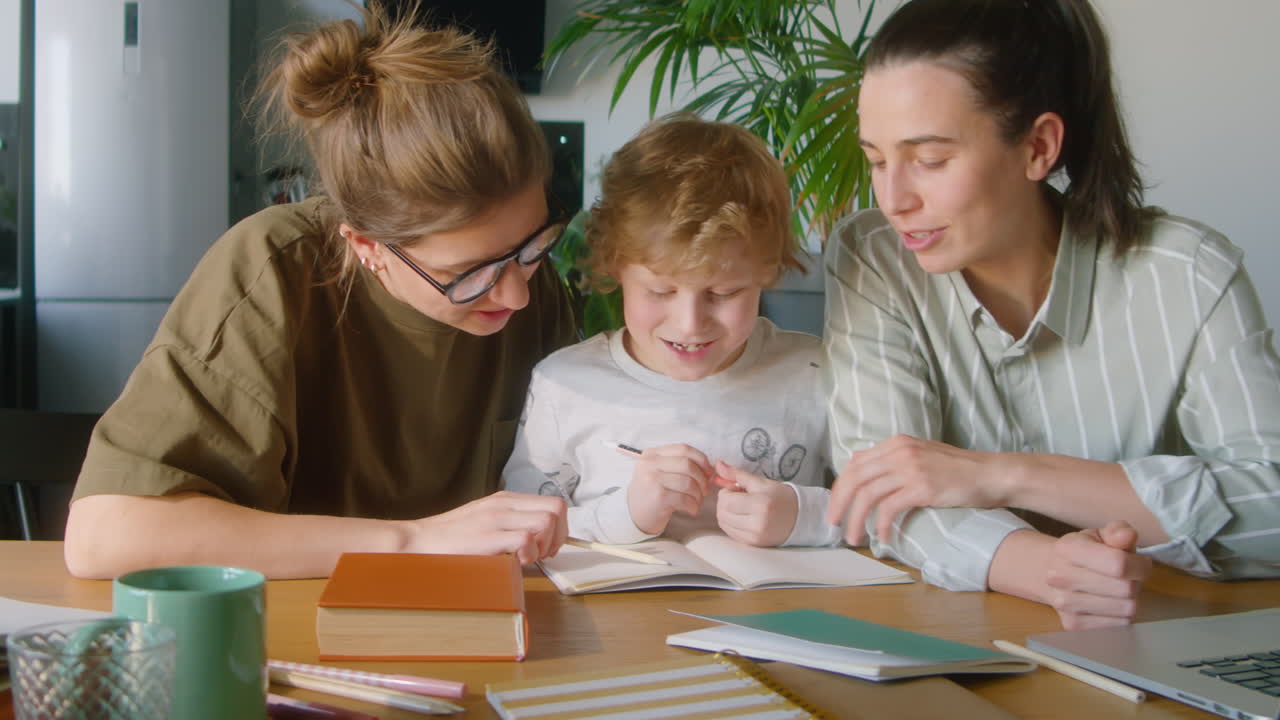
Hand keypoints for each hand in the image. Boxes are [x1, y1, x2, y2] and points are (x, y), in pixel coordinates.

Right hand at [405, 491, 567, 564]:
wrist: (418, 540)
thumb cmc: (450, 538)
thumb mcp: (485, 520)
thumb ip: (510, 523)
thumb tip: (537, 540)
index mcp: (506, 499)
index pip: (553, 502)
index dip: (560, 527)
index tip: (547, 546)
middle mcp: (505, 503)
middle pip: (557, 508)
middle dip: (559, 536)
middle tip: (542, 555)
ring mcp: (497, 517)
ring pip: (546, 521)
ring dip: (546, 544)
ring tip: (528, 558)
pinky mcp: (488, 535)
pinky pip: (527, 539)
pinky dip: (530, 554)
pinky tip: (516, 561)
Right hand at [627, 443, 711, 534]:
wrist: (633, 515)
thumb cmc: (652, 493)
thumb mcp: (660, 472)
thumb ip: (680, 464)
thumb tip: (711, 468)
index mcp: (652, 454)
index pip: (683, 449)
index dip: (701, 459)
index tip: (709, 472)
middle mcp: (650, 464)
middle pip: (687, 464)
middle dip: (702, 478)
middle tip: (705, 490)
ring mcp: (652, 480)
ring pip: (688, 482)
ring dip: (698, 495)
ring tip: (697, 501)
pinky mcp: (657, 497)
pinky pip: (685, 498)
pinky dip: (693, 505)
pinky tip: (692, 510)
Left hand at [714, 461, 797, 546]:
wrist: (800, 517)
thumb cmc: (781, 497)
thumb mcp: (761, 482)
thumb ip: (737, 474)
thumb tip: (718, 464)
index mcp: (760, 504)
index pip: (726, 501)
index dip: (726, 492)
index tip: (736, 488)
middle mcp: (757, 523)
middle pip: (722, 513)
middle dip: (724, 503)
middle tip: (737, 497)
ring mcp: (755, 536)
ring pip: (724, 524)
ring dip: (726, 513)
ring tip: (740, 507)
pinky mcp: (753, 544)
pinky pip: (731, 533)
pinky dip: (731, 523)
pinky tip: (742, 516)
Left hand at [827, 434, 1001, 544]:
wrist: (991, 474)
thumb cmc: (957, 470)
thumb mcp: (920, 455)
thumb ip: (892, 460)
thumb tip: (861, 467)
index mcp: (895, 444)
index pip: (854, 464)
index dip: (840, 488)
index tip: (836, 508)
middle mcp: (899, 452)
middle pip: (854, 478)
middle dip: (839, 504)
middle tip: (835, 525)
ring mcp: (910, 468)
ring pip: (867, 495)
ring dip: (856, 520)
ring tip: (854, 538)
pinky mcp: (922, 487)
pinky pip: (890, 508)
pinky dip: (881, 525)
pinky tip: (883, 538)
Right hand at [1045, 521, 1151, 629]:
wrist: (1048, 572)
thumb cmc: (1083, 551)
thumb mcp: (1100, 535)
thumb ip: (1118, 532)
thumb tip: (1127, 536)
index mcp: (1068, 549)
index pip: (1119, 564)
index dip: (1140, 565)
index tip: (1140, 562)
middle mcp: (1060, 577)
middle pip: (1126, 589)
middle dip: (1135, 582)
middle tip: (1126, 576)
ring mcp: (1064, 603)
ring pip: (1126, 609)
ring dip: (1129, 600)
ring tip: (1117, 589)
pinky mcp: (1072, 625)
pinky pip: (1119, 625)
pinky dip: (1121, 615)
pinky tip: (1109, 604)